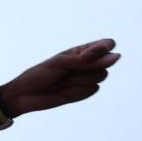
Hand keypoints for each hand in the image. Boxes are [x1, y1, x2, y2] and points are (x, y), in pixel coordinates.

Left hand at [0, 39, 119, 117]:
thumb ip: (88, 60)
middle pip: (106, 63)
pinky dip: (78, 91)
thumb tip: (117, 57)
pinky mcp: (84, 92)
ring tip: (63, 81)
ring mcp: (86, 78)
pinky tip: (64, 91)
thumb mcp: (61, 63)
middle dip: (87, 67)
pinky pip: (92, 90)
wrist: (25, 96)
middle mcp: (88, 64)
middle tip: (66, 71)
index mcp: (82, 51)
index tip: (91, 54)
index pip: (107, 44)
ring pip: (101, 76)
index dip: (105, 48)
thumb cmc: (39, 75)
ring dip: (81, 80)